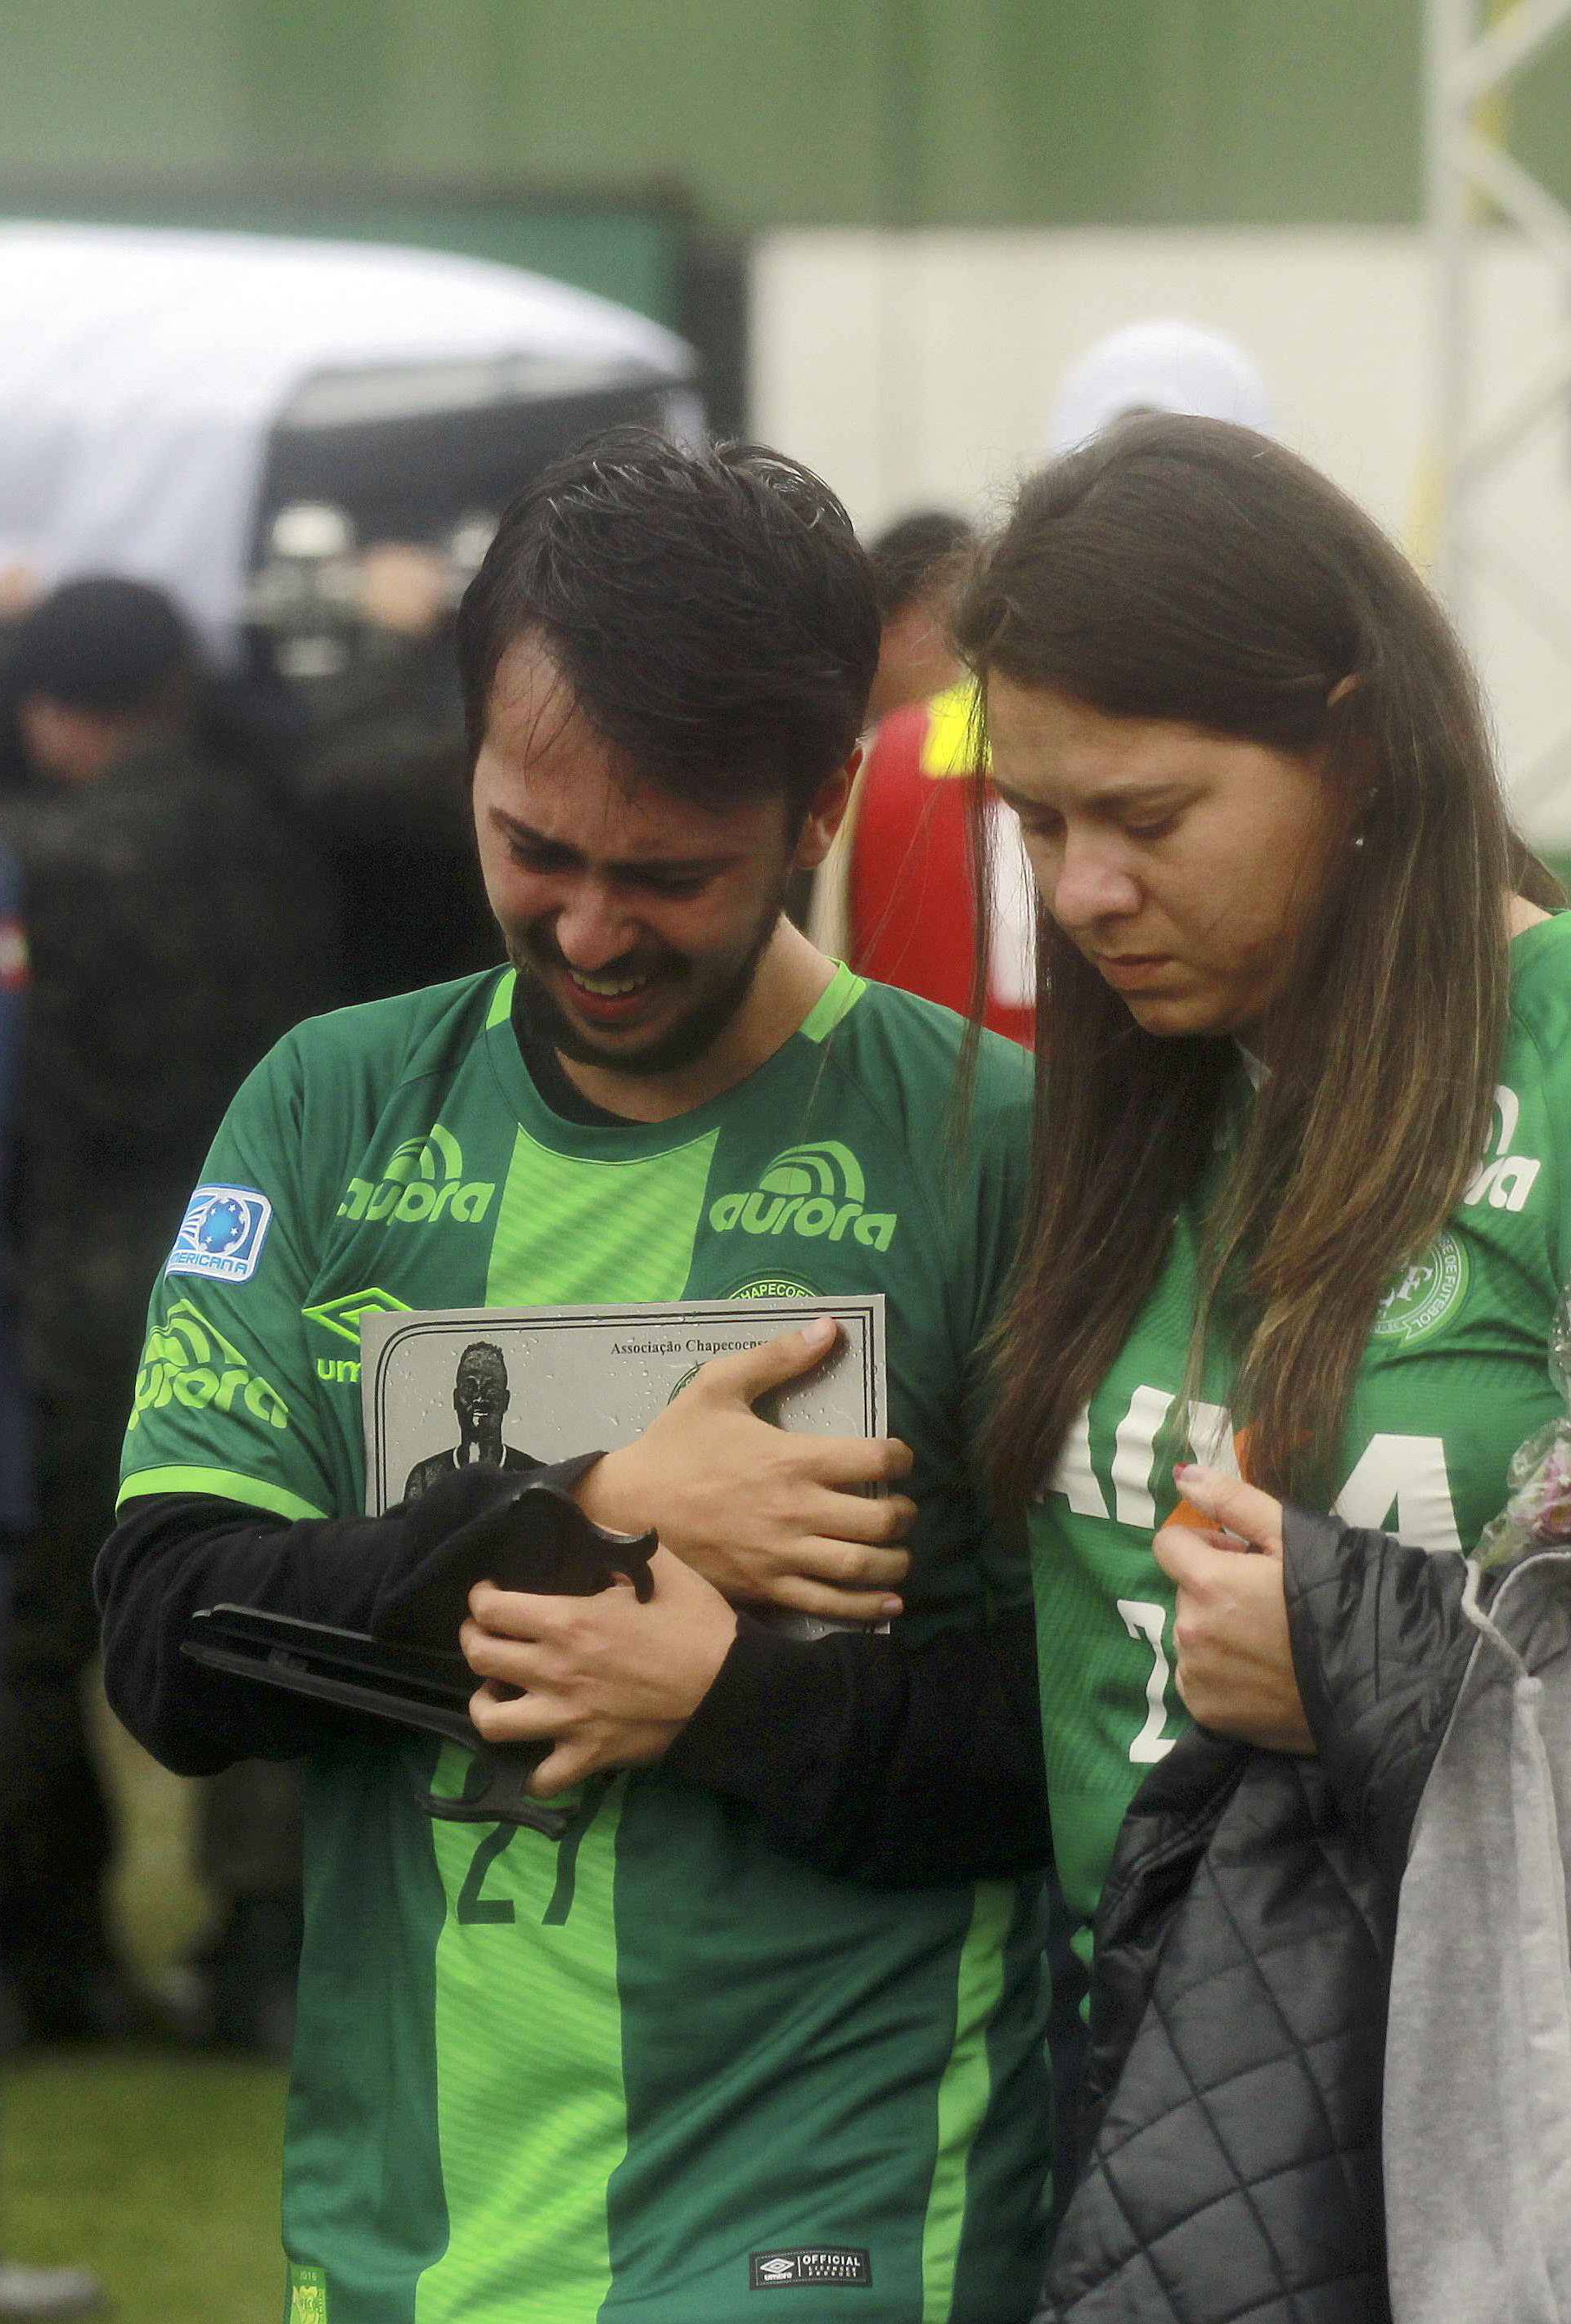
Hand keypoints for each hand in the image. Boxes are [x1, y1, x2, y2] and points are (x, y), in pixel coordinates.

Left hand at [461, 1547, 738, 1794]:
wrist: (732, 1688)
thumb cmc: (697, 1625)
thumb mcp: (661, 1568)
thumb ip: (617, 1541)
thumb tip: (588, 1521)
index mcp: (568, 1622)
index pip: (492, 1610)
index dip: (482, 1597)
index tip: (490, 1593)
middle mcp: (555, 1671)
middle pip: (480, 1658)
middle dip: (475, 1640)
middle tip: (488, 1633)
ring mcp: (567, 1719)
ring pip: (492, 1722)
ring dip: (486, 1704)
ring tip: (500, 1691)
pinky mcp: (588, 1755)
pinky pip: (542, 1778)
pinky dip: (536, 1770)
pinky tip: (543, 1751)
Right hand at [572, 1317, 916, 1622]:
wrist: (627, 1508)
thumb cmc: (675, 1445)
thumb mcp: (717, 1385)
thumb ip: (777, 1357)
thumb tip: (829, 1326)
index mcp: (792, 1459)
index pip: (875, 1460)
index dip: (901, 1457)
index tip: (899, 1458)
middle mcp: (797, 1511)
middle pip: (880, 1521)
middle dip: (904, 1514)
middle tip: (901, 1508)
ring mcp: (783, 1556)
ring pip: (862, 1567)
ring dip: (895, 1560)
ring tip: (898, 1551)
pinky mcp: (767, 1589)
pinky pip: (829, 1605)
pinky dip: (868, 1607)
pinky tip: (889, 1600)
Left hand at [1151, 1465, 1313, 1754]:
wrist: (1376, 1685)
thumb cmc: (1337, 1601)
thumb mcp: (1293, 1538)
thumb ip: (1232, 1501)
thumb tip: (1182, 1475)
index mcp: (1206, 1582)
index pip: (1169, 1544)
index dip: (1206, 1544)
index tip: (1243, 1558)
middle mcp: (1189, 1630)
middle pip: (1185, 1591)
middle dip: (1215, 1589)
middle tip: (1267, 1604)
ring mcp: (1196, 1676)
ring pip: (1192, 1634)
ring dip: (1217, 1631)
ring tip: (1270, 1643)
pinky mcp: (1207, 1712)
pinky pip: (1198, 1677)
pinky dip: (1220, 1673)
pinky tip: (1262, 1674)